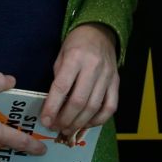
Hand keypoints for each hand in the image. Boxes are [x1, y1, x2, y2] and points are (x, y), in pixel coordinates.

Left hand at [40, 23, 118, 138]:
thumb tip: (53, 107)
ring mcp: (107, 76)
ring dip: (79, 123)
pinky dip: (99, 120)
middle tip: (56, 128)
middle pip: (79, 101)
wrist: (99, 31)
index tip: (45, 120)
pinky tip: (87, 124)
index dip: (52, 107)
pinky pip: (110, 107)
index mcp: (75, 57)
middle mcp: (93, 67)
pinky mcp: (116, 83)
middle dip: (65, 119)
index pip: (62, 87)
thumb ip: (58, 79)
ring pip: (94, 107)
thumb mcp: (61, 55)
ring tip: (68, 130)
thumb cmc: (76, 44)